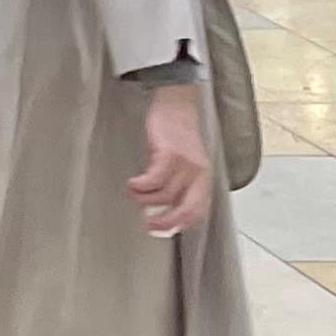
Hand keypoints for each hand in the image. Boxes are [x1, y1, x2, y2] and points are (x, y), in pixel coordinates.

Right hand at [129, 84, 212, 237]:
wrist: (176, 106)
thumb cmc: (178, 136)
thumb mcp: (186, 164)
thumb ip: (180, 184)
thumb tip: (162, 209)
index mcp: (204, 179)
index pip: (198, 211)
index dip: (180, 224)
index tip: (162, 229)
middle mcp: (198, 175)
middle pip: (184, 209)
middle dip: (165, 221)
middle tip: (147, 224)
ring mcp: (185, 165)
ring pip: (164, 195)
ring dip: (144, 199)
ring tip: (132, 193)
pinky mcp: (170, 154)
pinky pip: (154, 180)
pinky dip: (140, 187)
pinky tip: (132, 184)